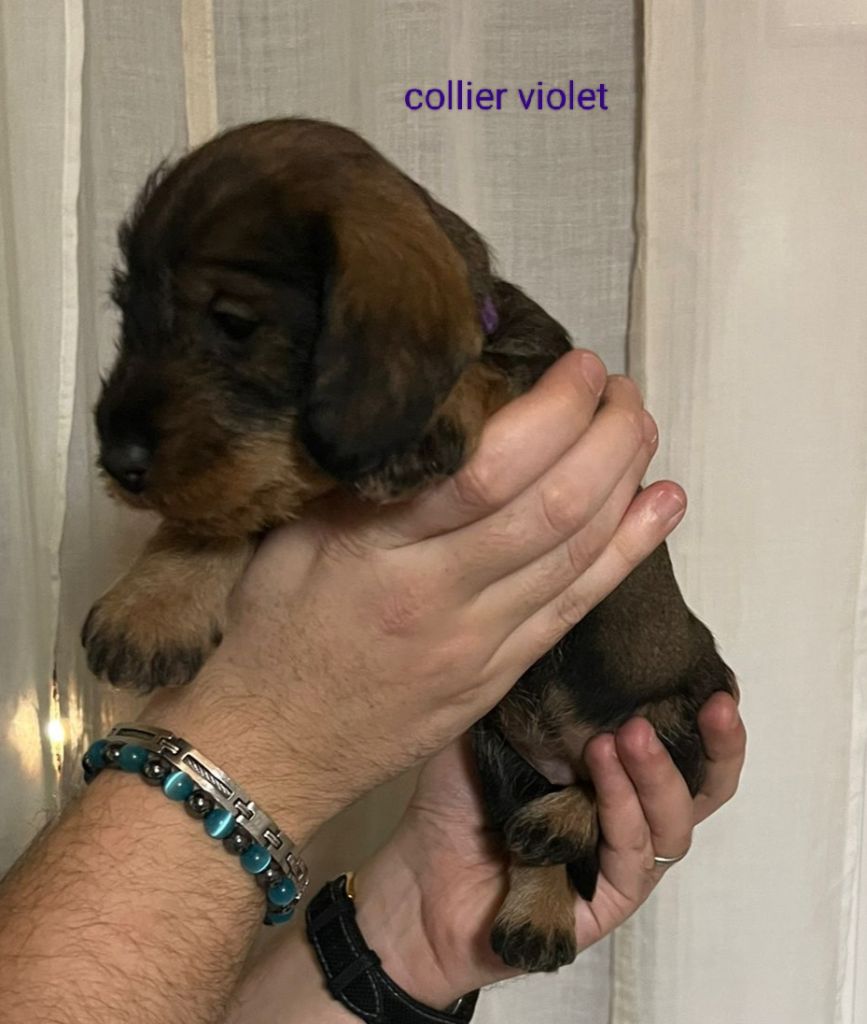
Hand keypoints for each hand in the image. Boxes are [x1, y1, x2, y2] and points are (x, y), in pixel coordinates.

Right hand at [150, 351, 685, 842]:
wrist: (275, 748)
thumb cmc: (272, 630)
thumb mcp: (289, 537)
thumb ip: (361, 480)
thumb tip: (432, 411)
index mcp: (378, 551)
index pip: (488, 471)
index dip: (553, 413)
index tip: (581, 368)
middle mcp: (441, 597)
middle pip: (553, 509)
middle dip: (607, 437)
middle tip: (621, 390)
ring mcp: (479, 644)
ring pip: (578, 556)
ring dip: (625, 484)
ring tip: (644, 431)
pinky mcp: (499, 676)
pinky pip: (575, 609)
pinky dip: (627, 554)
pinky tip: (662, 508)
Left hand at [354, 693, 745, 1006]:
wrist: (415, 880)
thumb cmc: (456, 800)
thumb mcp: (493, 727)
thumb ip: (535, 691)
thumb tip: (566, 624)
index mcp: (615, 780)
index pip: (682, 748)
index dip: (707, 717)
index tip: (715, 676)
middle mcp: (628, 820)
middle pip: (703, 790)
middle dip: (719, 746)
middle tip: (715, 703)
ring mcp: (620, 865)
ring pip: (672, 823)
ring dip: (657, 773)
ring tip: (631, 731)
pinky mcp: (604, 905)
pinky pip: (630, 857)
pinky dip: (621, 809)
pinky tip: (603, 767)